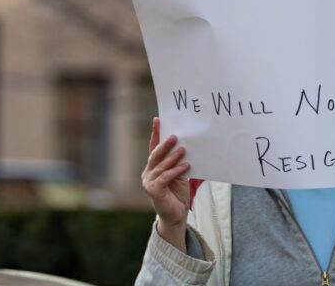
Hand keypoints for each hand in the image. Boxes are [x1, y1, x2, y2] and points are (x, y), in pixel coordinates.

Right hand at [142, 117, 189, 250]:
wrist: (176, 216)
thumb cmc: (177, 194)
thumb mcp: (179, 174)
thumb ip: (178, 162)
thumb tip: (185, 145)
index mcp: (153, 167)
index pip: (153, 148)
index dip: (155, 134)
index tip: (158, 120)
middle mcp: (148, 173)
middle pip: (156, 155)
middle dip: (164, 144)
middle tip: (175, 135)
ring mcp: (148, 182)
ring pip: (161, 165)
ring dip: (173, 156)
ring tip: (183, 149)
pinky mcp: (153, 190)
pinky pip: (166, 177)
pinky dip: (176, 170)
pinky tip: (186, 165)